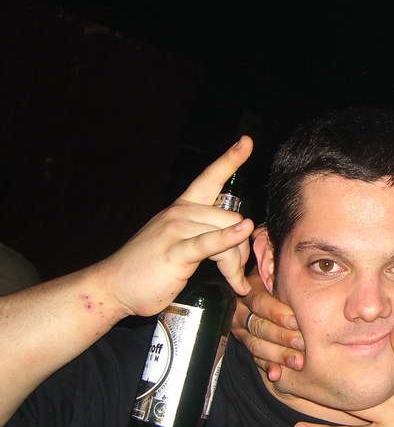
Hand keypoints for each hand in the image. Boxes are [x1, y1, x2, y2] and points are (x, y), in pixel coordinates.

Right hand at [100, 137, 254, 316]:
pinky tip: (242, 232)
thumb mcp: (182, 246)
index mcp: (183, 208)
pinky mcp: (175, 251)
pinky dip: (229, 238)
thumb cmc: (151, 268)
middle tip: (237, 276)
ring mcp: (176, 229)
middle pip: (232, 219)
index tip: (247, 141)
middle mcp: (181, 213)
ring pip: (227, 232)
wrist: (113, 286)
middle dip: (241, 250)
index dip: (230, 159)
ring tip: (236, 283)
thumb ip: (210, 237)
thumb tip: (241, 237)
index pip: (210, 178)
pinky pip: (210, 241)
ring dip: (236, 263)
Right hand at [231, 226, 304, 380]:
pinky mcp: (248, 345)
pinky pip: (255, 358)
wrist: (268, 296)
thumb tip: (274, 240)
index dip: (277, 312)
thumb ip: (276, 260)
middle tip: (301, 345)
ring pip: (256, 344)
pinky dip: (267, 366)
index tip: (295, 321)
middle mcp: (242, 309)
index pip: (259, 302)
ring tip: (297, 363)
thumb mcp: (276, 268)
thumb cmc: (280, 278)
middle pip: (258, 326)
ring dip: (277, 355)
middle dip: (280, 337)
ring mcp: (243, 329)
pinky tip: (277, 375)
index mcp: (250, 289)